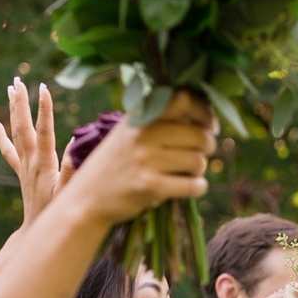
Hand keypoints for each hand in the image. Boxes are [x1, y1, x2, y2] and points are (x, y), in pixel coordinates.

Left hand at [0, 82, 70, 225]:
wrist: (38, 231)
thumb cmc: (58, 214)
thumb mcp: (70, 193)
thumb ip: (73, 168)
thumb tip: (76, 141)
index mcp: (44, 164)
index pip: (44, 130)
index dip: (44, 108)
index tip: (43, 87)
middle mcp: (31, 161)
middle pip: (23, 126)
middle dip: (21, 102)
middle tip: (19, 80)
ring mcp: (24, 166)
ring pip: (15, 132)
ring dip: (13, 109)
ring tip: (11, 88)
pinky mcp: (21, 172)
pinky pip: (8, 150)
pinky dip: (0, 135)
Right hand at [62, 92, 215, 224]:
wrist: (87, 198)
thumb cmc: (116, 165)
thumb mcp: (128, 133)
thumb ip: (158, 121)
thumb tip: (205, 120)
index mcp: (140, 116)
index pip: (184, 99)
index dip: (205, 112)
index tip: (210, 126)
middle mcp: (143, 134)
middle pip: (199, 135)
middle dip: (208, 146)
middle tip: (201, 154)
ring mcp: (146, 160)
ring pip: (198, 161)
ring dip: (200, 169)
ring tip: (188, 172)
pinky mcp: (150, 186)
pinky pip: (193, 185)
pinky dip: (198, 188)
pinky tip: (190, 187)